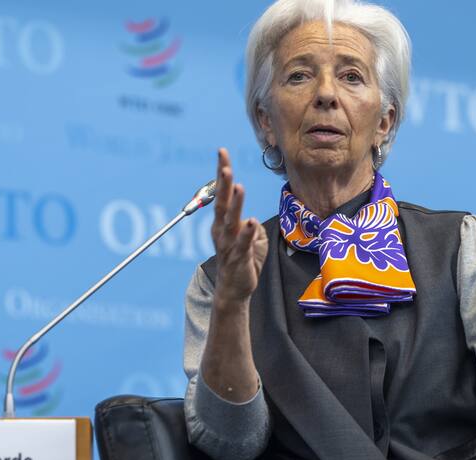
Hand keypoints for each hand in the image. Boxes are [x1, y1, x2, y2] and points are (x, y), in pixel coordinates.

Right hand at [211, 148, 267, 304]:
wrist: (233, 291)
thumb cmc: (242, 262)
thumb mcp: (251, 239)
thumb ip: (251, 226)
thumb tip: (253, 220)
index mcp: (223, 222)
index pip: (222, 193)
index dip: (222, 173)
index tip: (222, 153)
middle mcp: (222, 230)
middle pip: (222, 203)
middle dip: (224, 183)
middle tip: (225, 165)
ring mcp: (229, 244)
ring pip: (231, 220)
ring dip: (235, 204)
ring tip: (239, 188)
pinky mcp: (239, 257)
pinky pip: (244, 243)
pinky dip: (248, 232)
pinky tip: (252, 221)